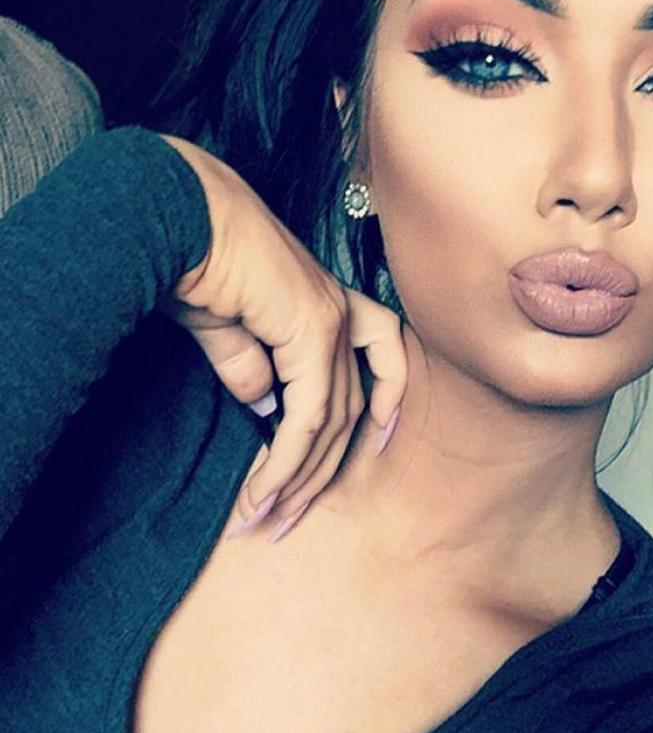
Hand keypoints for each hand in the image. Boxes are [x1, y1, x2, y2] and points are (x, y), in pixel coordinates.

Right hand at [157, 135, 406, 538]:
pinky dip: (284, 461)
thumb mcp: (227, 327)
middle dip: (317, 472)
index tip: (379, 447)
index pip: (374, 371)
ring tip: (266, 519)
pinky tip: (263, 490)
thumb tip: (262, 405)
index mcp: (331, 307)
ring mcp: (332, 322)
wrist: (183, 214)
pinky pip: (308, 417)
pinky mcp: (312, 332)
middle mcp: (342, 315)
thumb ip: (250, 366)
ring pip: (331, 423)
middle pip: (348, 413)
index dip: (388, 406)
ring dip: (297, 478)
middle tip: (284, 519)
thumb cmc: (197, 258)